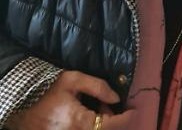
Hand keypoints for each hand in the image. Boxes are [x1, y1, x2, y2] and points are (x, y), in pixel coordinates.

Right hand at [6, 70, 125, 129]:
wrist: (24, 106)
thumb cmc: (48, 90)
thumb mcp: (73, 80)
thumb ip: (97, 86)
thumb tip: (116, 97)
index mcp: (80, 121)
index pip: (112, 125)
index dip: (127, 117)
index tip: (135, 109)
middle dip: (112, 118)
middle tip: (108, 103)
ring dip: (102, 122)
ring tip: (98, 107)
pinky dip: (92, 124)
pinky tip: (89, 114)